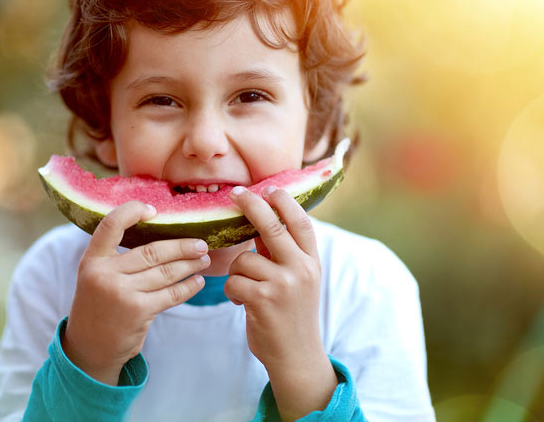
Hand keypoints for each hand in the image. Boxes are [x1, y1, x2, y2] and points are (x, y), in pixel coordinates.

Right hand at [62, 201, 209, 384]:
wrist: (89, 349)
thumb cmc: (99, 307)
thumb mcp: (94, 277)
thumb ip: (116, 258)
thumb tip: (159, 235)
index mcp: (92, 260)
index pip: (111, 225)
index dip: (133, 211)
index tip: (155, 210)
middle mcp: (104, 273)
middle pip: (152, 251)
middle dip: (182, 246)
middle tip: (201, 244)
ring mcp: (122, 292)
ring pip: (166, 272)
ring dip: (190, 265)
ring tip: (203, 260)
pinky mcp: (139, 311)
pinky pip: (172, 293)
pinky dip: (188, 287)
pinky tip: (197, 282)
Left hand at [225, 186, 336, 420]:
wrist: (297, 357)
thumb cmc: (292, 315)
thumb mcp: (298, 282)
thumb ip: (282, 254)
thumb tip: (260, 222)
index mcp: (312, 262)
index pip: (301, 223)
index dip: (285, 202)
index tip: (270, 188)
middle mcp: (301, 270)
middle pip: (272, 226)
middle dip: (252, 205)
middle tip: (236, 193)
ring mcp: (283, 284)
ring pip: (244, 259)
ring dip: (237, 272)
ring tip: (245, 290)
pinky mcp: (263, 299)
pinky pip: (233, 281)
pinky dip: (232, 291)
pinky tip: (241, 302)